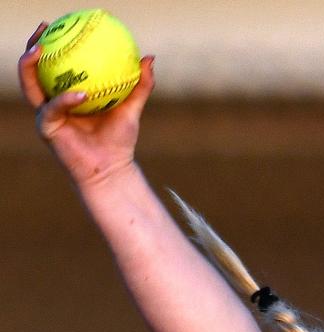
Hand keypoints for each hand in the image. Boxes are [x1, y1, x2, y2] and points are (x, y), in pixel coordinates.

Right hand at [18, 22, 154, 186]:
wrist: (112, 169)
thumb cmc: (120, 140)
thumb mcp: (131, 108)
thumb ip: (140, 85)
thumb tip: (149, 58)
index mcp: (66, 95)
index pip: (53, 65)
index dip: (51, 44)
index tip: (58, 24)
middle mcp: (52, 102)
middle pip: (32, 69)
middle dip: (31, 47)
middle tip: (42, 30)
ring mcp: (46, 114)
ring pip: (29, 84)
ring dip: (30, 65)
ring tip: (40, 50)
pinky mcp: (47, 128)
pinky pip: (53, 108)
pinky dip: (65, 99)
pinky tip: (80, 93)